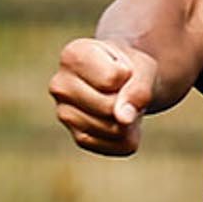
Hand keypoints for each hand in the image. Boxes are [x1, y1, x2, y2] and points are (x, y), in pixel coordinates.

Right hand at [50, 37, 158, 155]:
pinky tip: (121, 120)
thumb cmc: (130, 69)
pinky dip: (130, 135)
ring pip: (114, 129)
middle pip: (109, 107)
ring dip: (131, 119)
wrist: (126, 82)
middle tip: (124, 89)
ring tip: (122, 103)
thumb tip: (123, 119)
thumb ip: (138, 89)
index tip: (122, 68)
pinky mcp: (79, 137)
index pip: (112, 78)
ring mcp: (64, 114)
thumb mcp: (142, 69)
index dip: (128, 75)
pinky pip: (116, 145)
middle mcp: (60, 85)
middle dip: (129, 101)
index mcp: (72, 56)